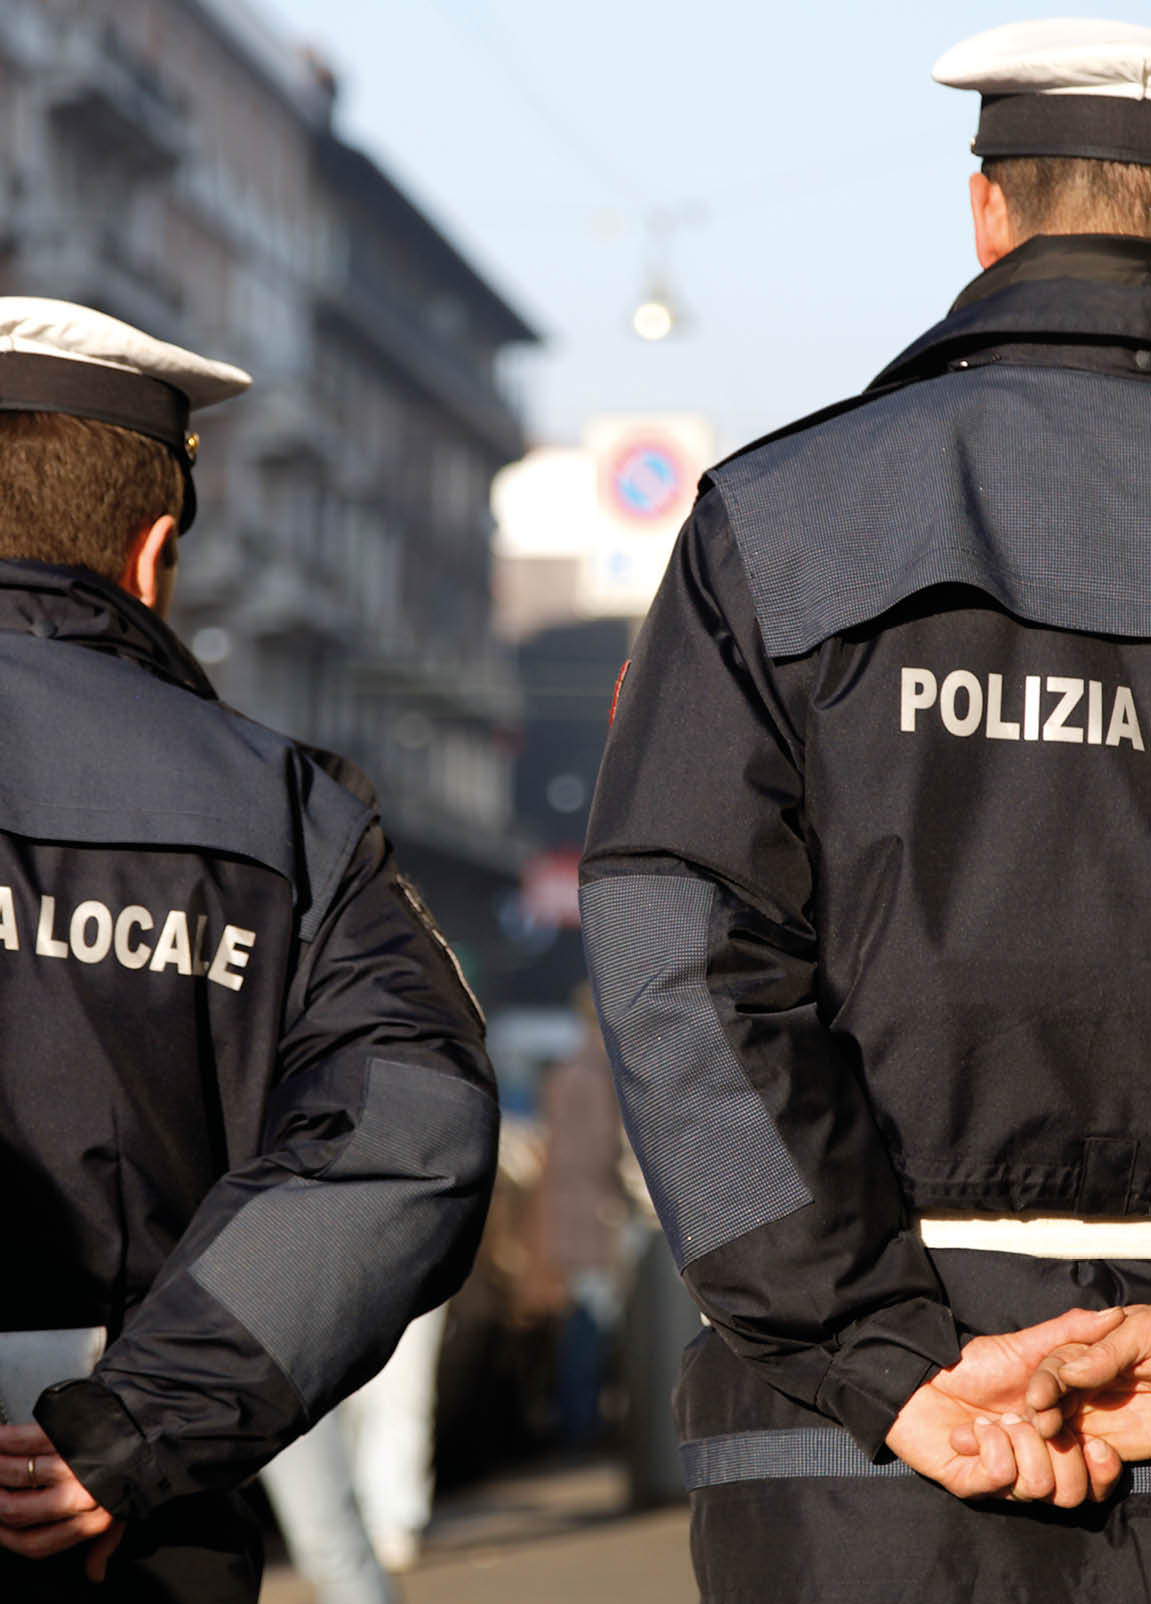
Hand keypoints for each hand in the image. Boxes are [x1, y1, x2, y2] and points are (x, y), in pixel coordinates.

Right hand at [0, 1425, 123, 1579]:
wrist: (149, 1425)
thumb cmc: (133, 1471)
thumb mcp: (126, 1510)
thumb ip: (105, 1543)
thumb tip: (96, 1574)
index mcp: (91, 1515)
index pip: (36, 1543)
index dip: (7, 1538)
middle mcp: (79, 1492)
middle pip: (17, 1510)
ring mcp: (72, 1461)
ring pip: (18, 1474)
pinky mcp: (68, 1431)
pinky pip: (26, 1440)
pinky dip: (5, 1441)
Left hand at [886, 1306, 1124, 1503]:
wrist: (916, 1372)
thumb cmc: (970, 1365)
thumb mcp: (1026, 1349)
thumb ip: (1069, 1336)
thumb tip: (1112, 1315)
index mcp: (1052, 1446)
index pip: (1095, 1483)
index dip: (1102, 1467)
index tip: (1093, 1441)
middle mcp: (1031, 1469)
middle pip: (1073, 1493)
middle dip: (1061, 1453)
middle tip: (1033, 1420)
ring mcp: (1001, 1481)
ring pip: (1040, 1486)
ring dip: (1022, 1443)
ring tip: (999, 1419)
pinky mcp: (971, 1484)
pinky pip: (1000, 1476)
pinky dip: (992, 1446)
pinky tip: (975, 1429)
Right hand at [1026, 1306, 1150, 1470]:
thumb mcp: (1144, 1335)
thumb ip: (1106, 1352)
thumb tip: (1067, 1372)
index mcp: (1087, 1350)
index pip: (1055, 1365)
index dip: (1045, 1382)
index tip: (1038, 1400)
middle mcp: (1086, 1383)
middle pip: (1052, 1399)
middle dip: (1043, 1414)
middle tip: (1045, 1429)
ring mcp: (1100, 1416)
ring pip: (1063, 1430)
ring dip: (1056, 1443)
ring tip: (1062, 1451)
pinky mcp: (1117, 1447)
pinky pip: (1089, 1459)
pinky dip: (1080, 1467)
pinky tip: (1082, 1468)